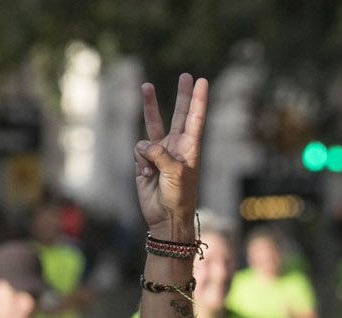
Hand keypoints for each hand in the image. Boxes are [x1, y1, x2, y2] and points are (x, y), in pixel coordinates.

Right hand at [135, 73, 208, 239]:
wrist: (166, 217)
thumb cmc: (178, 196)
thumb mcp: (175, 173)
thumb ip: (160, 154)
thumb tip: (144, 145)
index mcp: (190, 148)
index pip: (195, 118)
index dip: (198, 100)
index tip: (202, 81)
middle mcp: (176, 146)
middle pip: (179, 114)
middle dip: (182, 95)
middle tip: (186, 76)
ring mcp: (160, 152)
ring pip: (154, 124)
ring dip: (151, 106)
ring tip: (147, 85)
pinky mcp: (145, 161)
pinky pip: (139, 149)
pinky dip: (140, 159)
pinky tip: (147, 173)